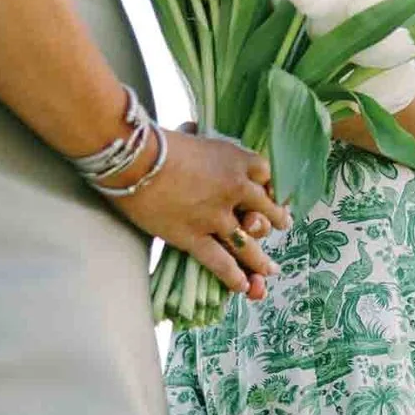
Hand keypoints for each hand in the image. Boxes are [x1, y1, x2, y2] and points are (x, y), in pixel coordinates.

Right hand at [108, 129, 289, 300]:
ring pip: (249, 244)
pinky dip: (234, 276)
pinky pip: (221, 263)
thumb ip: (197, 139)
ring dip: (261, 260)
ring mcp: (216, 217)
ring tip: (270, 269)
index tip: (271, 190)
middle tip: (282, 225)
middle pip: (266, 210)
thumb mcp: (187, 135)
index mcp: (235, 160)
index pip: (266, 174)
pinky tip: (243, 285)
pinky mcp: (195, 237)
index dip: (270, 185)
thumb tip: (192, 128)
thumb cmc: (153, 140)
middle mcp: (234, 190)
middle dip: (275, 219)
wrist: (132, 158)